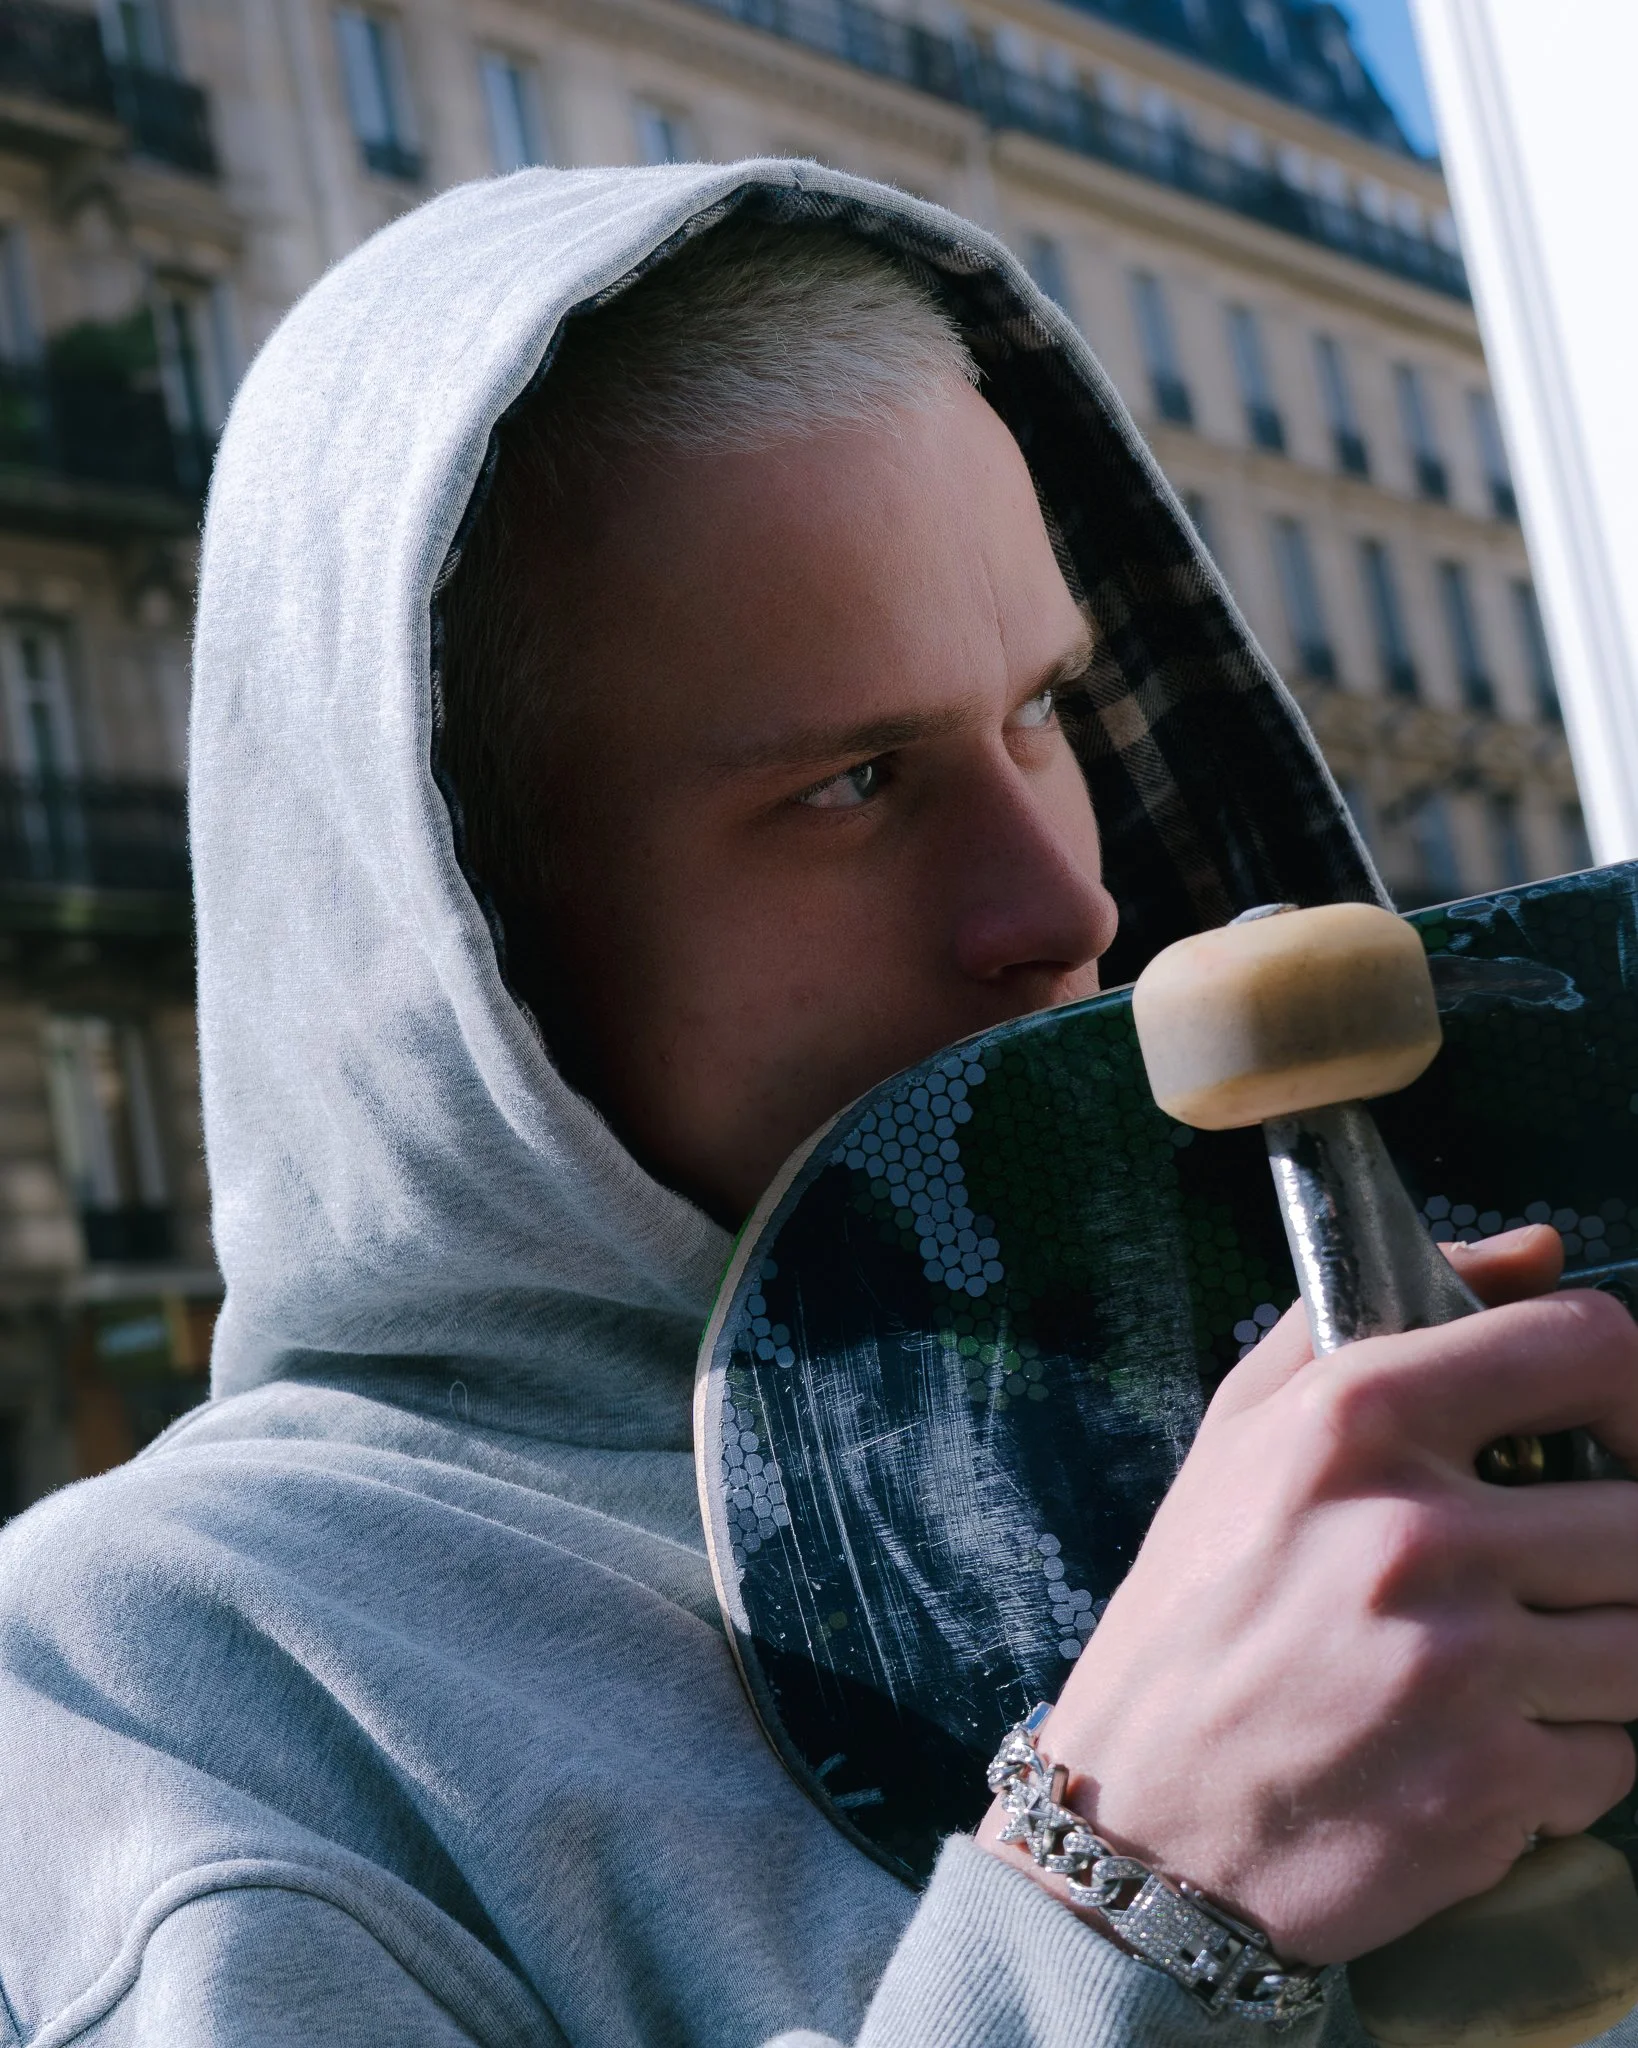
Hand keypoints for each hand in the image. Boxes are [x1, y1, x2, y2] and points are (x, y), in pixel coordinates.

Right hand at [975, 1226, 1637, 1963]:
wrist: (1135, 1821)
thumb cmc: (1192, 1611)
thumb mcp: (1241, 1432)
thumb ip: (1370, 1315)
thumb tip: (1537, 1252)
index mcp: (1352, 1419)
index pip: (1587, 1346)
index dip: (1632, 1383)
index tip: (1616, 1426)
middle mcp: (1412, 1534)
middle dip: (1620, 1545)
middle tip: (1560, 1570)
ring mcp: (1459, 1668)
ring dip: (1605, 1654)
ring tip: (1521, 1659)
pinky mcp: (1490, 1790)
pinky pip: (1618, 1756)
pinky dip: (1573, 1754)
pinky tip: (1487, 1744)